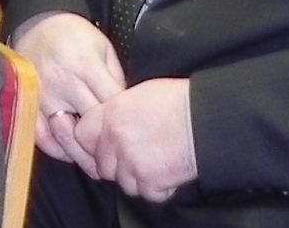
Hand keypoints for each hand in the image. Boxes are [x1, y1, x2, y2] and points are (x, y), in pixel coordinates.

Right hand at [12, 12, 125, 172]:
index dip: (125, 119)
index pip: (112, 104)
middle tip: (120, 149)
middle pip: (91, 124)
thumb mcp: (103, 48)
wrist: (37, 23)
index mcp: (85, 67)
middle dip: (107, 139)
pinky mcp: (28, 102)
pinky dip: (55, 148)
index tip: (132, 128)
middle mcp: (63, 83)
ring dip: (83, 149)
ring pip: (67, 135)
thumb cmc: (75, 36)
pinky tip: (69, 152)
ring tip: (97, 158)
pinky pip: (41, 134)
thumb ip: (115, 79)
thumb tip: (124, 110)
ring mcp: (43, 95)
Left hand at [73, 77, 196, 201]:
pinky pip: (146, 193)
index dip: (92, 143)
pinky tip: (168, 172)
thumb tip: (108, 121)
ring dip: (137, 177)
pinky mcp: (150, 182)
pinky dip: (158, 188)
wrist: (206, 119)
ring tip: (156, 161)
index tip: (104, 145)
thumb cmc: (179, 101)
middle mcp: (114, 140)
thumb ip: (116, 110)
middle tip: (137, 156)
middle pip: (102, 164)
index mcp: (109, 114)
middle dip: (117, 164)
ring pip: (123, 182)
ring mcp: (131, 163)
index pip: (81, 136)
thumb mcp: (138, 94)